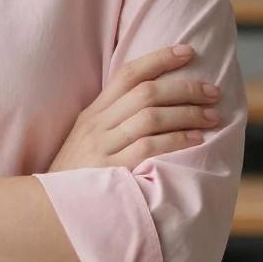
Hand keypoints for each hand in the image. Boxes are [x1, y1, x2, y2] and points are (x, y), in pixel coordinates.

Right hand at [47, 44, 221, 172]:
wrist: (49, 209)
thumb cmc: (77, 175)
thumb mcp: (87, 140)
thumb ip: (113, 121)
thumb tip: (152, 103)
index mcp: (93, 112)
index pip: (128, 74)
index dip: (159, 58)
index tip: (188, 52)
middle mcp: (97, 123)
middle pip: (146, 92)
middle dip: (184, 88)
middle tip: (213, 91)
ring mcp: (104, 146)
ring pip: (151, 116)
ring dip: (187, 113)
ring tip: (212, 116)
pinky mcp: (112, 171)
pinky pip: (149, 147)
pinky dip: (176, 140)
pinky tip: (196, 140)